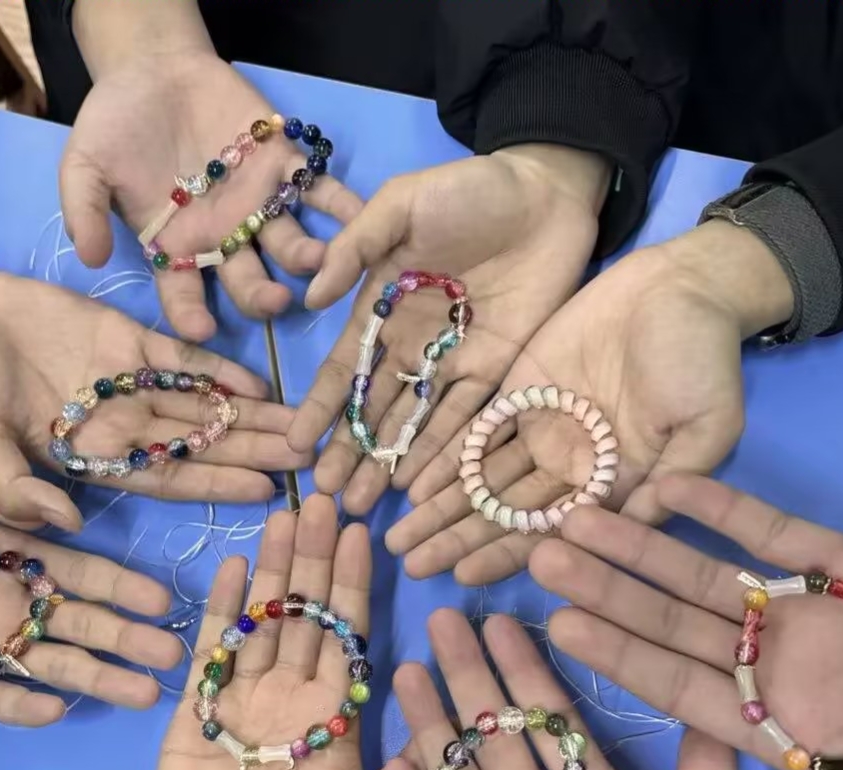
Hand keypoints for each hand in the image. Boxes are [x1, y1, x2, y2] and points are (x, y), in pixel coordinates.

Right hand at [0, 271, 310, 526]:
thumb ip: (13, 485)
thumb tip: (67, 524)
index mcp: (91, 457)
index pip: (167, 477)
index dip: (215, 483)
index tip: (266, 491)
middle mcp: (122, 427)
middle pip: (200, 444)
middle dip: (254, 451)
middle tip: (311, 459)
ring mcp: (130, 383)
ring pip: (203, 404)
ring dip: (252, 415)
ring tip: (303, 424)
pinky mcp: (130, 339)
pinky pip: (184, 359)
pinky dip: (221, 369)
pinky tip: (262, 382)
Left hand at [0, 462, 183, 724]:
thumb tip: (56, 510)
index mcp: (5, 554)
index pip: (75, 573)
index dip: (118, 586)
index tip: (160, 597)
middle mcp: (2, 602)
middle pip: (75, 625)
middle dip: (125, 639)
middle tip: (174, 655)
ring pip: (46, 665)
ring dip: (94, 678)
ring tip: (143, 693)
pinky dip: (19, 706)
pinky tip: (55, 709)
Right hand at [62, 12, 361, 339]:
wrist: (152, 69)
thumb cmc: (115, 124)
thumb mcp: (83, 165)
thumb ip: (84, 209)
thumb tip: (89, 257)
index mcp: (177, 250)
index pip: (183, 298)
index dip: (191, 318)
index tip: (201, 331)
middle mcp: (224, 241)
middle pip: (248, 283)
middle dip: (262, 297)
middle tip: (275, 301)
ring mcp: (260, 208)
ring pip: (289, 246)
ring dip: (307, 258)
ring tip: (318, 262)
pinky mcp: (286, 170)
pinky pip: (321, 195)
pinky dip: (342, 208)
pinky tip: (360, 219)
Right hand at [148, 494, 393, 769]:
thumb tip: (436, 726)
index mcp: (336, 723)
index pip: (352, 638)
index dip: (356, 586)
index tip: (364, 533)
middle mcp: (293, 702)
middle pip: (307, 616)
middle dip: (315, 559)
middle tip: (323, 496)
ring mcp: (243, 707)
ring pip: (262, 623)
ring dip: (272, 571)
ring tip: (283, 513)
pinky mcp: (195, 719)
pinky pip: (210, 655)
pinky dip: (218, 611)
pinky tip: (228, 565)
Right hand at [290, 147, 606, 513]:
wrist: (546, 191)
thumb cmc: (468, 190)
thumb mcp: (399, 205)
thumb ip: (355, 247)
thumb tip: (311, 298)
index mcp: (381, 308)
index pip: (343, 369)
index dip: (320, 408)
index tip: (297, 446)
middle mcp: (412, 345)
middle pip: (374, 410)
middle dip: (350, 452)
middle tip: (329, 497)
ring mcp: (454, 362)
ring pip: (414, 425)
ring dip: (388, 464)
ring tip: (362, 505)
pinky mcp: (499, 369)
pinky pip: (467, 418)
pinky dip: (443, 452)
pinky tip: (418, 486)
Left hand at [386, 220, 792, 584]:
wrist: (685, 285)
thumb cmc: (704, 358)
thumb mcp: (706, 427)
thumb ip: (668, 484)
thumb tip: (624, 539)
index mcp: (614, 483)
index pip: (551, 531)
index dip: (507, 554)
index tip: (462, 576)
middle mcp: (570, 464)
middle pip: (506, 512)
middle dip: (457, 539)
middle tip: (408, 563)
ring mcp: (542, 426)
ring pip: (484, 478)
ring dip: (442, 507)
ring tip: (398, 537)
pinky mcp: (521, 388)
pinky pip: (476, 429)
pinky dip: (446, 455)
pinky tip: (410, 481)